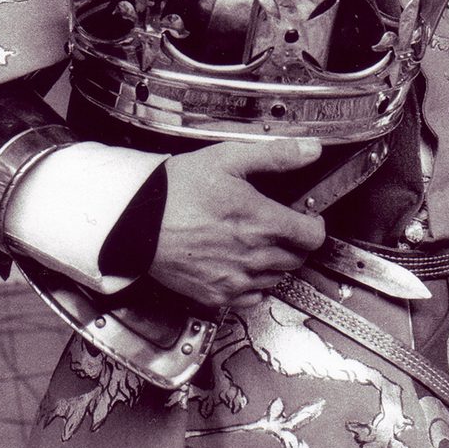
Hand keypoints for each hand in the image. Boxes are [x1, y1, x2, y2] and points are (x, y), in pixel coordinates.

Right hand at [148, 137, 325, 308]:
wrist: (135, 221)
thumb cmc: (177, 189)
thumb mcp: (228, 159)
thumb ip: (275, 155)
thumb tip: (311, 149)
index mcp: (262, 222)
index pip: (313, 236)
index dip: (313, 224)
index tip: (305, 217)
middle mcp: (253, 256)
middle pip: (298, 259)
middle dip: (293, 242)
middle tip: (276, 226)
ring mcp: (234, 280)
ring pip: (276, 279)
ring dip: (274, 263)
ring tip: (253, 242)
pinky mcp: (215, 297)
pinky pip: (251, 298)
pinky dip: (251, 284)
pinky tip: (237, 264)